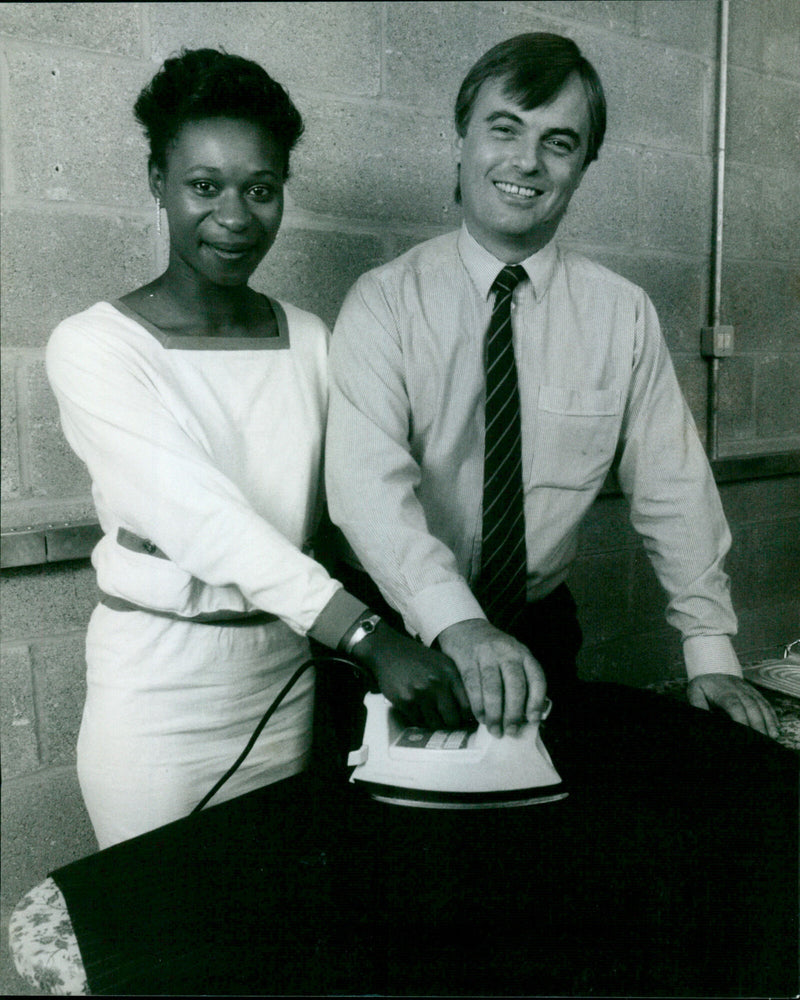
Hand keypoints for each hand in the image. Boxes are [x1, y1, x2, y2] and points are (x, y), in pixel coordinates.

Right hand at [350, 621, 473, 729]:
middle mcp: (437, 683)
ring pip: (435, 723)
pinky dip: (419, 719)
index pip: (467, 706)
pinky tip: (417, 709)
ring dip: (433, 722)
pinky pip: (418, 721)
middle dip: (450, 724)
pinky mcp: (405, 701)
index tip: (463, 720)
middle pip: (452, 719)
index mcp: (450, 673)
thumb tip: (469, 710)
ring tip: (430, 714)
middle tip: (446, 722)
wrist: (388, 650)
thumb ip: (456, 683)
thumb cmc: (418, 658)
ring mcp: (420, 693)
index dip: (466, 718)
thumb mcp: (442, 663)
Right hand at [436, 619, 546, 736]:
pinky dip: (477, 705)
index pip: (536, 678)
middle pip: (515, 685)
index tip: (533, 720)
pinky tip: (480, 717)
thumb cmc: (493, 652)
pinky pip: (473, 686)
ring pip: (493, 688)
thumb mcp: (513, 658)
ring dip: (494, 713)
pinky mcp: (467, 659)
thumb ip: (522, 681)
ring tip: (495, 729)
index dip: (536, 701)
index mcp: (523, 654)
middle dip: (513, 712)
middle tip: (511, 731)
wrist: (465, 628)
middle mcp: (507, 652)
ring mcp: (486, 654)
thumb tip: (528, 717)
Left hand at [687, 673, 779, 738]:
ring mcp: (749, 691)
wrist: (712, 669)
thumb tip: (702, 719)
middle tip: (761, 740)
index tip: (744, 734)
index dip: (741, 720)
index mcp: (724, 692)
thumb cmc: (703, 686)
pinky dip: (772, 717)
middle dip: (758, 724)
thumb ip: (698, 705)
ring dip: (769, 722)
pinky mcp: (755, 693)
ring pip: (762, 706)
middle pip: (752, 707)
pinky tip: (776, 729)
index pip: (734, 706)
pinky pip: (766, 704)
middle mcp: (739, 690)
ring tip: (772, 737)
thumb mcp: (695, 693)